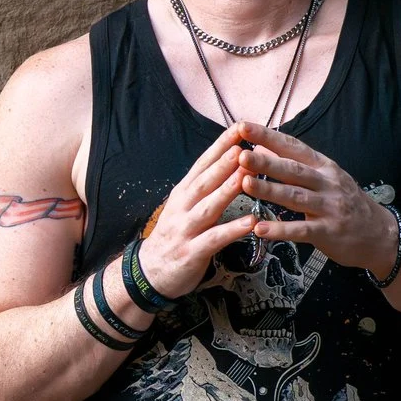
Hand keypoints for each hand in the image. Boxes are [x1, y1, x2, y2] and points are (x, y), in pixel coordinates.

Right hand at [130, 123, 261, 299]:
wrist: (149, 272)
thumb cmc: (175, 235)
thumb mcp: (184, 206)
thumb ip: (203, 188)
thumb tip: (230, 162)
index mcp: (183, 193)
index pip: (202, 164)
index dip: (220, 146)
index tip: (238, 128)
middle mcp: (182, 207)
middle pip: (204, 181)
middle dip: (223, 163)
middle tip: (243, 145)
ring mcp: (185, 229)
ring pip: (208, 207)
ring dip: (227, 191)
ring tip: (246, 176)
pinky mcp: (192, 252)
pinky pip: (214, 239)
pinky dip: (232, 230)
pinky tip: (250, 222)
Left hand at [232, 122, 399, 275]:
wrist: (381, 234)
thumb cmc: (346, 203)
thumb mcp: (325, 177)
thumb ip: (294, 163)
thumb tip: (261, 145)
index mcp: (323, 167)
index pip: (293, 146)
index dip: (268, 136)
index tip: (243, 126)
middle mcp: (327, 183)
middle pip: (293, 170)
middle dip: (266, 162)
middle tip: (241, 155)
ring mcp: (329, 208)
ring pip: (295, 197)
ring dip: (269, 190)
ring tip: (245, 184)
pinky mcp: (328, 232)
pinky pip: (301, 230)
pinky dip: (280, 230)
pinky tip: (260, 228)